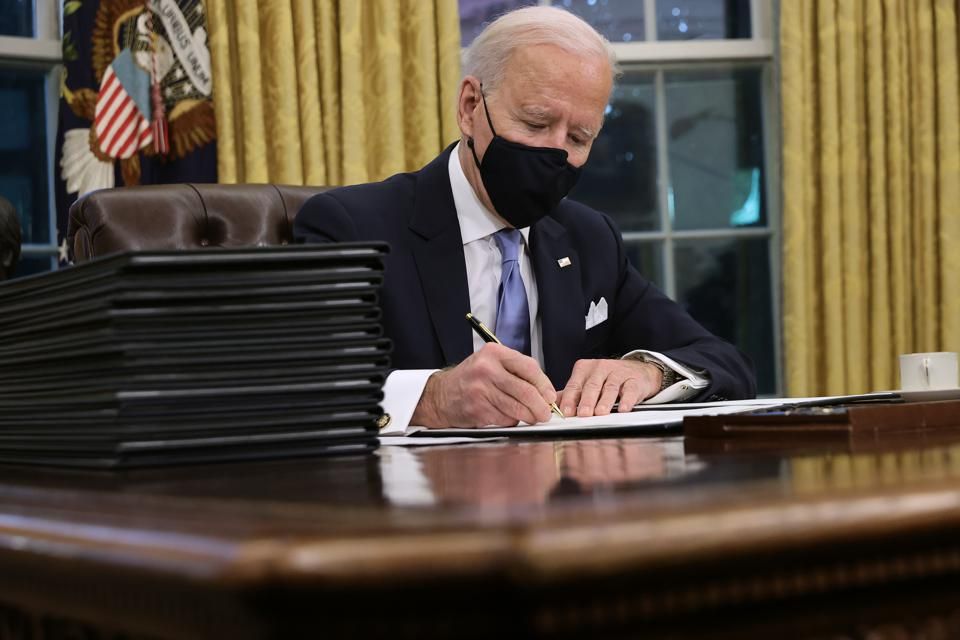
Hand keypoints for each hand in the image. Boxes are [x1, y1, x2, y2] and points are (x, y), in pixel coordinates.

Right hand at [411, 343, 557, 427]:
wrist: (441, 395)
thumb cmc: (471, 379)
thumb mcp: (491, 363)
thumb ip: (516, 371)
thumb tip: (545, 391)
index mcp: (493, 353)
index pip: (528, 367)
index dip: (544, 384)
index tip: (550, 396)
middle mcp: (486, 369)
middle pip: (525, 391)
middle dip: (541, 406)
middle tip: (546, 413)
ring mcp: (480, 390)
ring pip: (517, 408)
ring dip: (529, 416)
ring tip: (533, 417)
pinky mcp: (477, 409)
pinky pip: (505, 419)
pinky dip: (512, 421)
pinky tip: (509, 417)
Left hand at [558, 359, 661, 416]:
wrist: (637, 371)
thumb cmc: (607, 379)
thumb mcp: (587, 382)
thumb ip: (571, 393)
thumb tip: (551, 406)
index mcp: (584, 369)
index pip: (574, 385)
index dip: (569, 399)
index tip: (566, 412)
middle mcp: (600, 368)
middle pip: (591, 386)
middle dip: (586, 401)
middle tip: (583, 414)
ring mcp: (618, 373)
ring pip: (609, 388)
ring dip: (604, 401)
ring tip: (601, 413)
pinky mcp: (634, 380)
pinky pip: (630, 390)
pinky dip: (626, 400)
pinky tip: (623, 408)